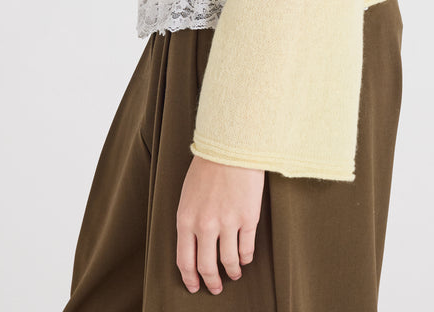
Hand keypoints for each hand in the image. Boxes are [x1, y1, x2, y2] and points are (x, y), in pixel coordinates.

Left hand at [176, 154, 264, 293]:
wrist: (231, 146)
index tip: (195, 286)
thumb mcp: (188, 195)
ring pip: (229, 262)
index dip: (190, 278)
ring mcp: (228, 223)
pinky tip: (245, 258)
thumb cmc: (208, 167)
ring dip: (232, 272)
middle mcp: (205, 226)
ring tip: (234, 273)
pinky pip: (247, 249)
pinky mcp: (248, 219)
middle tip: (216, 287)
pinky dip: (246, 258)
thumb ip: (189, 221)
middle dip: (211, 282)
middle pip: (207, 267)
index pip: (185, 260)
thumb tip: (194, 247)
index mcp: (186, 219)